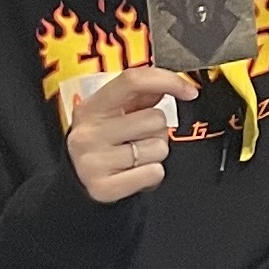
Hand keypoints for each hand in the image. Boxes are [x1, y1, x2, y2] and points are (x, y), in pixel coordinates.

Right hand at [62, 64, 192, 205]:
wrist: (78, 181)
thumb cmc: (105, 141)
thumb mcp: (115, 112)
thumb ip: (142, 93)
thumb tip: (176, 84)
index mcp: (91, 107)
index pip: (133, 80)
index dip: (167, 81)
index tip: (190, 92)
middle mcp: (87, 132)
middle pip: (156, 119)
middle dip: (157, 130)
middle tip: (138, 139)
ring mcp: (92, 161)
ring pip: (159, 148)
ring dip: (155, 155)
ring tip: (134, 158)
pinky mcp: (102, 187)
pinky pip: (154, 173)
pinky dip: (152, 175)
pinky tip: (133, 174)